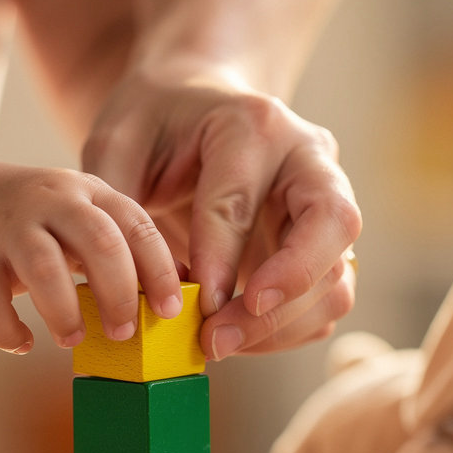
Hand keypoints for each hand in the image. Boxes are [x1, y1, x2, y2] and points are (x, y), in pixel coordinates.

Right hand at [0, 160, 181, 352]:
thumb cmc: (40, 224)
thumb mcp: (85, 222)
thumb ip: (125, 252)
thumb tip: (179, 301)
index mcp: (90, 193)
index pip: (136, 225)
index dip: (160, 270)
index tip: (169, 311)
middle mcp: (52, 201)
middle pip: (98, 241)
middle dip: (119, 292)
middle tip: (123, 332)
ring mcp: (9, 226)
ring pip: (43, 266)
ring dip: (64, 312)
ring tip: (73, 340)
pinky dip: (5, 328)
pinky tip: (21, 343)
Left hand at [82, 59, 361, 359]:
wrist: (193, 107)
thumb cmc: (153, 126)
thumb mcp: (116, 142)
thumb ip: (118, 204)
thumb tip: (138, 286)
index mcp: (253, 124)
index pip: (241, 201)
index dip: (217, 260)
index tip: (193, 307)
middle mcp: (308, 159)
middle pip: (331, 225)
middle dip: (281, 291)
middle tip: (219, 335)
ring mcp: (327, 204)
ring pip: (336, 277)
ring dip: (281, 325)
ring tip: (216, 344)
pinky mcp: (326, 247)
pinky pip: (326, 302)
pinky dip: (285, 332)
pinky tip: (234, 337)